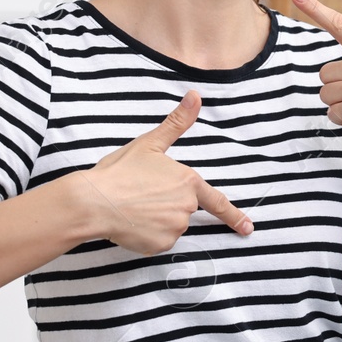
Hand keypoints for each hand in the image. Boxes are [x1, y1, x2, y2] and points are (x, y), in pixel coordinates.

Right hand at [73, 90, 251, 253]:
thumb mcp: (149, 143)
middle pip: (183, 209)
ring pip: (170, 225)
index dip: (234, 216)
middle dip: (166, 204)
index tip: (247, 228)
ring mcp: (174, 228)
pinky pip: (158, 241)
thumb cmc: (120, 171)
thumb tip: (196, 96)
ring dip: (156, 220)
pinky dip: (146, 235)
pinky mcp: (159, 245)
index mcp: (188, 181)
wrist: (93, 201)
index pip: (216, 201)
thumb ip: (177, 123)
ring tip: (133, 207)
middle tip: (141, 194)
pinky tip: (131, 222)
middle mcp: (186, 207)